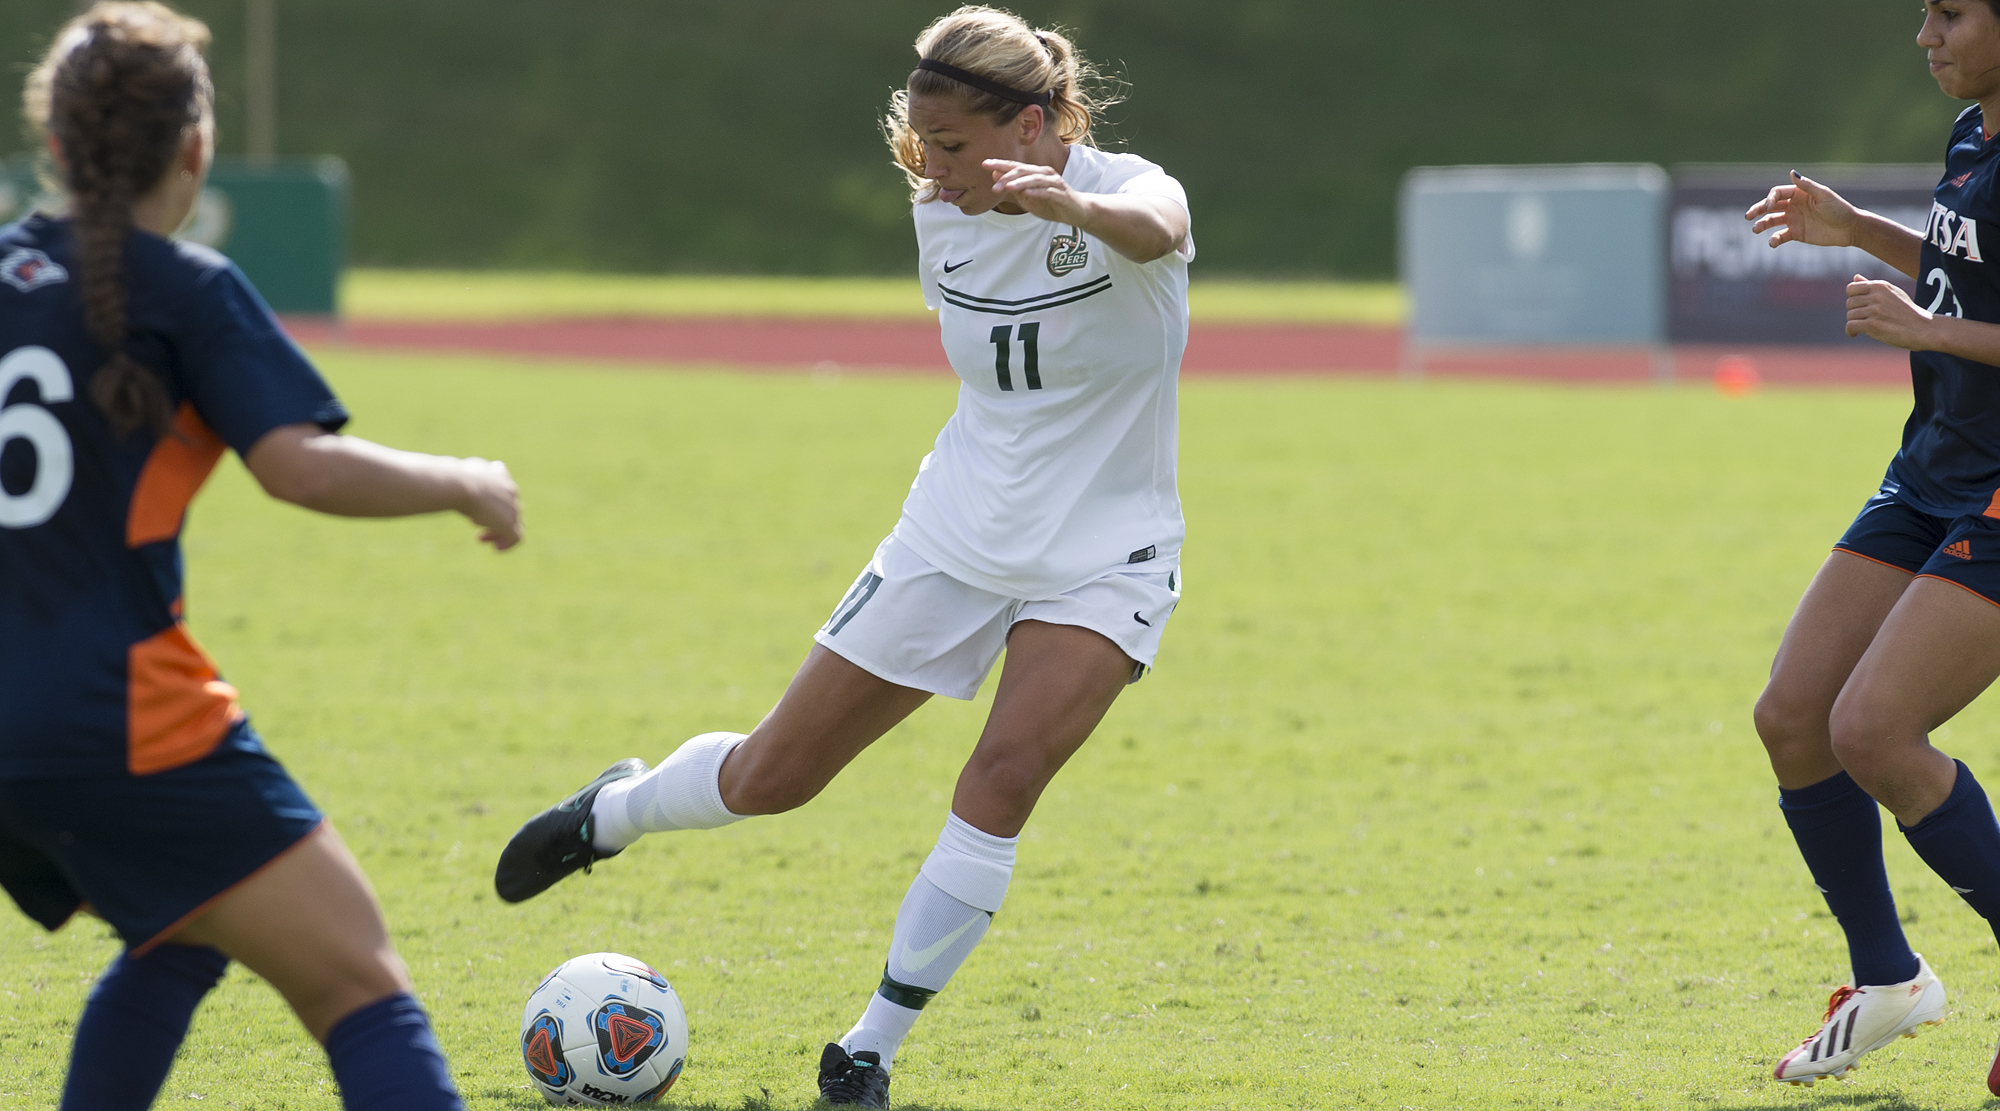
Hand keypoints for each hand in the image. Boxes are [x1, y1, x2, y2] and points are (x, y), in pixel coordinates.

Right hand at [457, 458, 521, 550]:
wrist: (460, 485)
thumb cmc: (453, 478)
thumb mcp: (458, 471)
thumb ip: (464, 477)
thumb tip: (453, 477)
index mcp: (501, 476)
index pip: (506, 488)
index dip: (493, 500)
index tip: (478, 506)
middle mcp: (511, 490)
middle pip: (511, 508)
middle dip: (493, 517)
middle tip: (474, 523)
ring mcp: (513, 508)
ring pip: (513, 524)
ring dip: (498, 532)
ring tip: (481, 538)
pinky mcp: (509, 524)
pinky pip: (516, 538)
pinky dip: (507, 544)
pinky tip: (496, 548)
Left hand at [985, 158, 1089, 223]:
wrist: (1076, 212)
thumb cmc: (1051, 204)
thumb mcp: (1028, 198)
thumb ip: (1013, 188)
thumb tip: (995, 176)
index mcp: (1035, 173)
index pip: (1015, 166)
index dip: (1000, 164)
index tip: (984, 164)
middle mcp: (1044, 174)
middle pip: (1023, 171)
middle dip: (1007, 177)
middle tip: (994, 186)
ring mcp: (1054, 183)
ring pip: (1035, 179)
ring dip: (1020, 183)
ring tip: (1008, 187)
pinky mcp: (1062, 194)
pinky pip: (1048, 192)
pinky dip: (1037, 192)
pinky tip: (1027, 193)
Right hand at [1746, 171, 1862, 247]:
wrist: (1849, 228)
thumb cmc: (1839, 209)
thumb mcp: (1823, 195)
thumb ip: (1806, 185)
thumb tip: (1791, 173)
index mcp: (1798, 194)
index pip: (1777, 194)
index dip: (1769, 199)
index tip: (1768, 207)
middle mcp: (1793, 206)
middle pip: (1770, 206)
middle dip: (1757, 210)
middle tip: (1748, 216)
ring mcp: (1793, 220)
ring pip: (1771, 221)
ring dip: (1761, 224)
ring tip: (1755, 230)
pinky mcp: (1796, 234)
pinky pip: (1780, 236)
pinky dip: (1774, 240)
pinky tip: (1773, 242)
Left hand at [1847, 275, 1936, 349]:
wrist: (1922, 328)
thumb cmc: (1906, 311)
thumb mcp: (1892, 293)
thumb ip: (1872, 286)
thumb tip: (1855, 277)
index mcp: (1880, 286)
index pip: (1851, 288)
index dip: (1852, 298)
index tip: (1858, 306)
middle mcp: (1877, 296)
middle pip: (1849, 303)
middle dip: (1854, 312)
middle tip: (1864, 318)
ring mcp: (1875, 310)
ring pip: (1849, 315)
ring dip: (1854, 322)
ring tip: (1864, 326)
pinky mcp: (1873, 325)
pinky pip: (1850, 326)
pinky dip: (1850, 332)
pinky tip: (1855, 334)